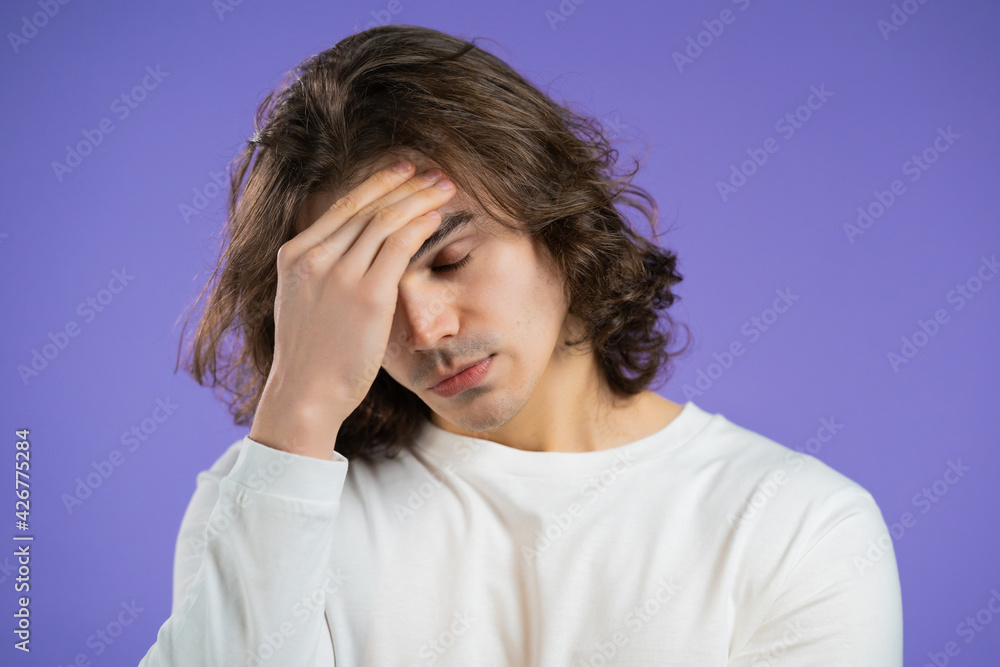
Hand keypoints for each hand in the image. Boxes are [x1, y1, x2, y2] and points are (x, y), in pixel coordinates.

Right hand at [249, 161, 455, 458]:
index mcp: (295, 256)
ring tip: (444, 188)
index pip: (342, 207)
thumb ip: (323, 274)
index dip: (376, 184)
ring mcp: (340, 274)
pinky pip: (399, 246)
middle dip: (405, 185)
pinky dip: (421, 226)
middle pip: (367, 207)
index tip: (401, 171)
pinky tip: (437, 218)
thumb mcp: (303, 302)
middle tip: (433, 173)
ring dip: (419, 199)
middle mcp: (314, 257)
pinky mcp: (368, 294)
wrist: (305, 393)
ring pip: (386, 220)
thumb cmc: (311, 357)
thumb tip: (353, 255)